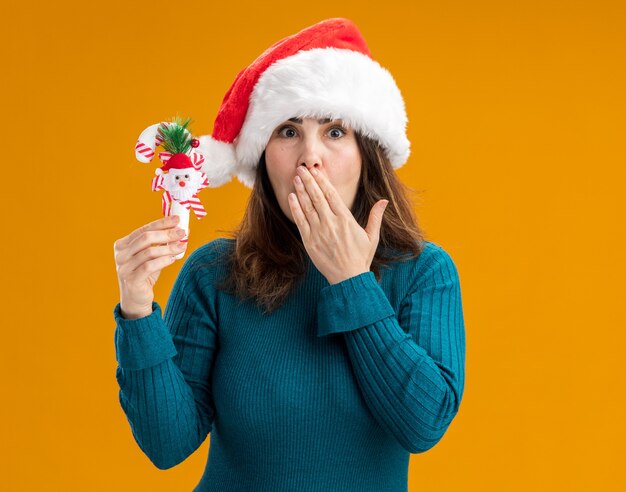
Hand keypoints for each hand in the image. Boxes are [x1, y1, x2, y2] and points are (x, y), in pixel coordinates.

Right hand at [113, 215, 186, 318]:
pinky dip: (163, 260)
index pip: (143, 230)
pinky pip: (149, 266)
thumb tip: (181, 230)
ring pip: (149, 252)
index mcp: (122, 245)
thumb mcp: (152, 257)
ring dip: (168, 247)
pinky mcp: (131, 280)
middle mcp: (120, 255)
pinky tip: (174, 258)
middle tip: (182, 232)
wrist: (136, 299)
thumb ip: (161, 244)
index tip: (176, 219)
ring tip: (182, 245)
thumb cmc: (145, 274)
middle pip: (145, 239)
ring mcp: (124, 268)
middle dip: (166, 234)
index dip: (161, 223)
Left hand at [288, 166, 388, 284]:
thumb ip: (376, 217)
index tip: (316, 170)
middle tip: (301, 168)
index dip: (322, 180)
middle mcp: (331, 223)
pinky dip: (295, 208)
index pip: (331, 194)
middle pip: (317, 197)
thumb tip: (384, 201)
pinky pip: (301, 221)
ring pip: (307, 206)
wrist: (348, 279)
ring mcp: (319, 232)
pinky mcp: (309, 241)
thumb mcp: (371, 236)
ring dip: (301, 191)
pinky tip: (291, 197)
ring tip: (296, 178)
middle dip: (309, 181)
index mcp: (346, 219)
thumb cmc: (360, 258)